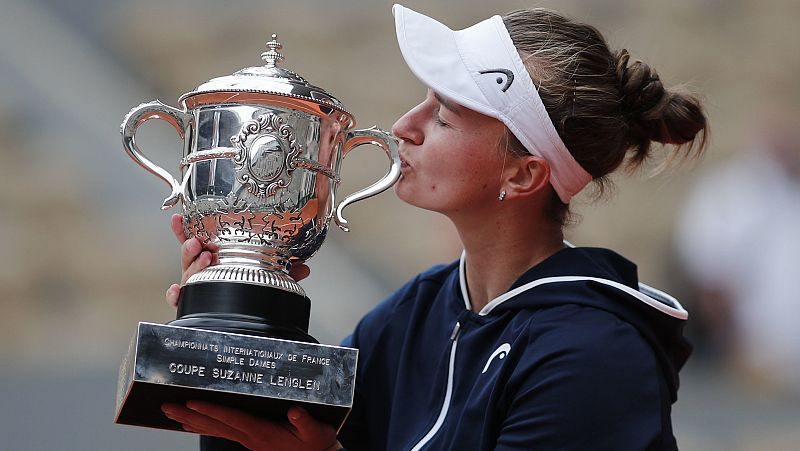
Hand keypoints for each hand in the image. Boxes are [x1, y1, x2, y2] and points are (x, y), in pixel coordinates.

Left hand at [161, 401, 340, 450]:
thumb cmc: (316, 442)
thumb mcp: (316, 431)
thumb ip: (304, 422)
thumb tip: (294, 412)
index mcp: (262, 432)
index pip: (231, 418)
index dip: (211, 411)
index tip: (191, 403)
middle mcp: (250, 437)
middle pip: (214, 425)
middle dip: (189, 415)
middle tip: (166, 407)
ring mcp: (248, 439)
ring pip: (214, 429)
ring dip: (191, 421)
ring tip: (171, 414)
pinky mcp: (250, 439)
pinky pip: (222, 431)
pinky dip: (205, 426)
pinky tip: (192, 423)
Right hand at [165, 214, 310, 307]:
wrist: (241, 323)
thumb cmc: (248, 290)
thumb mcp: (267, 276)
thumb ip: (284, 271)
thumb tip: (304, 267)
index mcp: (216, 259)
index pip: (199, 240)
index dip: (187, 229)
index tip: (179, 218)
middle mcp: (203, 271)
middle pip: (190, 255)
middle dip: (191, 246)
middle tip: (198, 242)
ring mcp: (197, 288)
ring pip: (187, 273)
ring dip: (192, 263)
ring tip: (202, 256)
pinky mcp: (194, 304)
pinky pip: (180, 300)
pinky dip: (176, 295)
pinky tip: (177, 291)